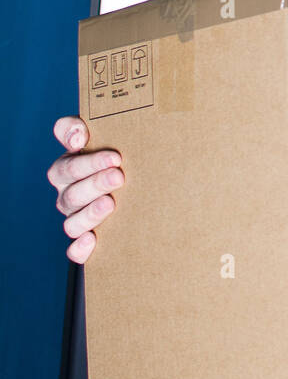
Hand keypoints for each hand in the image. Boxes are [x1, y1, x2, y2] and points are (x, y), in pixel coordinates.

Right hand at [46, 116, 123, 262]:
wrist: (130, 177)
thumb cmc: (112, 155)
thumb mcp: (99, 135)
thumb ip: (77, 128)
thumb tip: (78, 135)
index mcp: (66, 171)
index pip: (67, 168)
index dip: (88, 163)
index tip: (115, 157)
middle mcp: (67, 196)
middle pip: (72, 194)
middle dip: (96, 184)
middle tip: (119, 176)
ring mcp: (75, 218)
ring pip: (72, 223)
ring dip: (90, 214)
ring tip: (111, 203)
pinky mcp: (85, 239)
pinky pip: (75, 250)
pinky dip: (79, 248)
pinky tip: (92, 239)